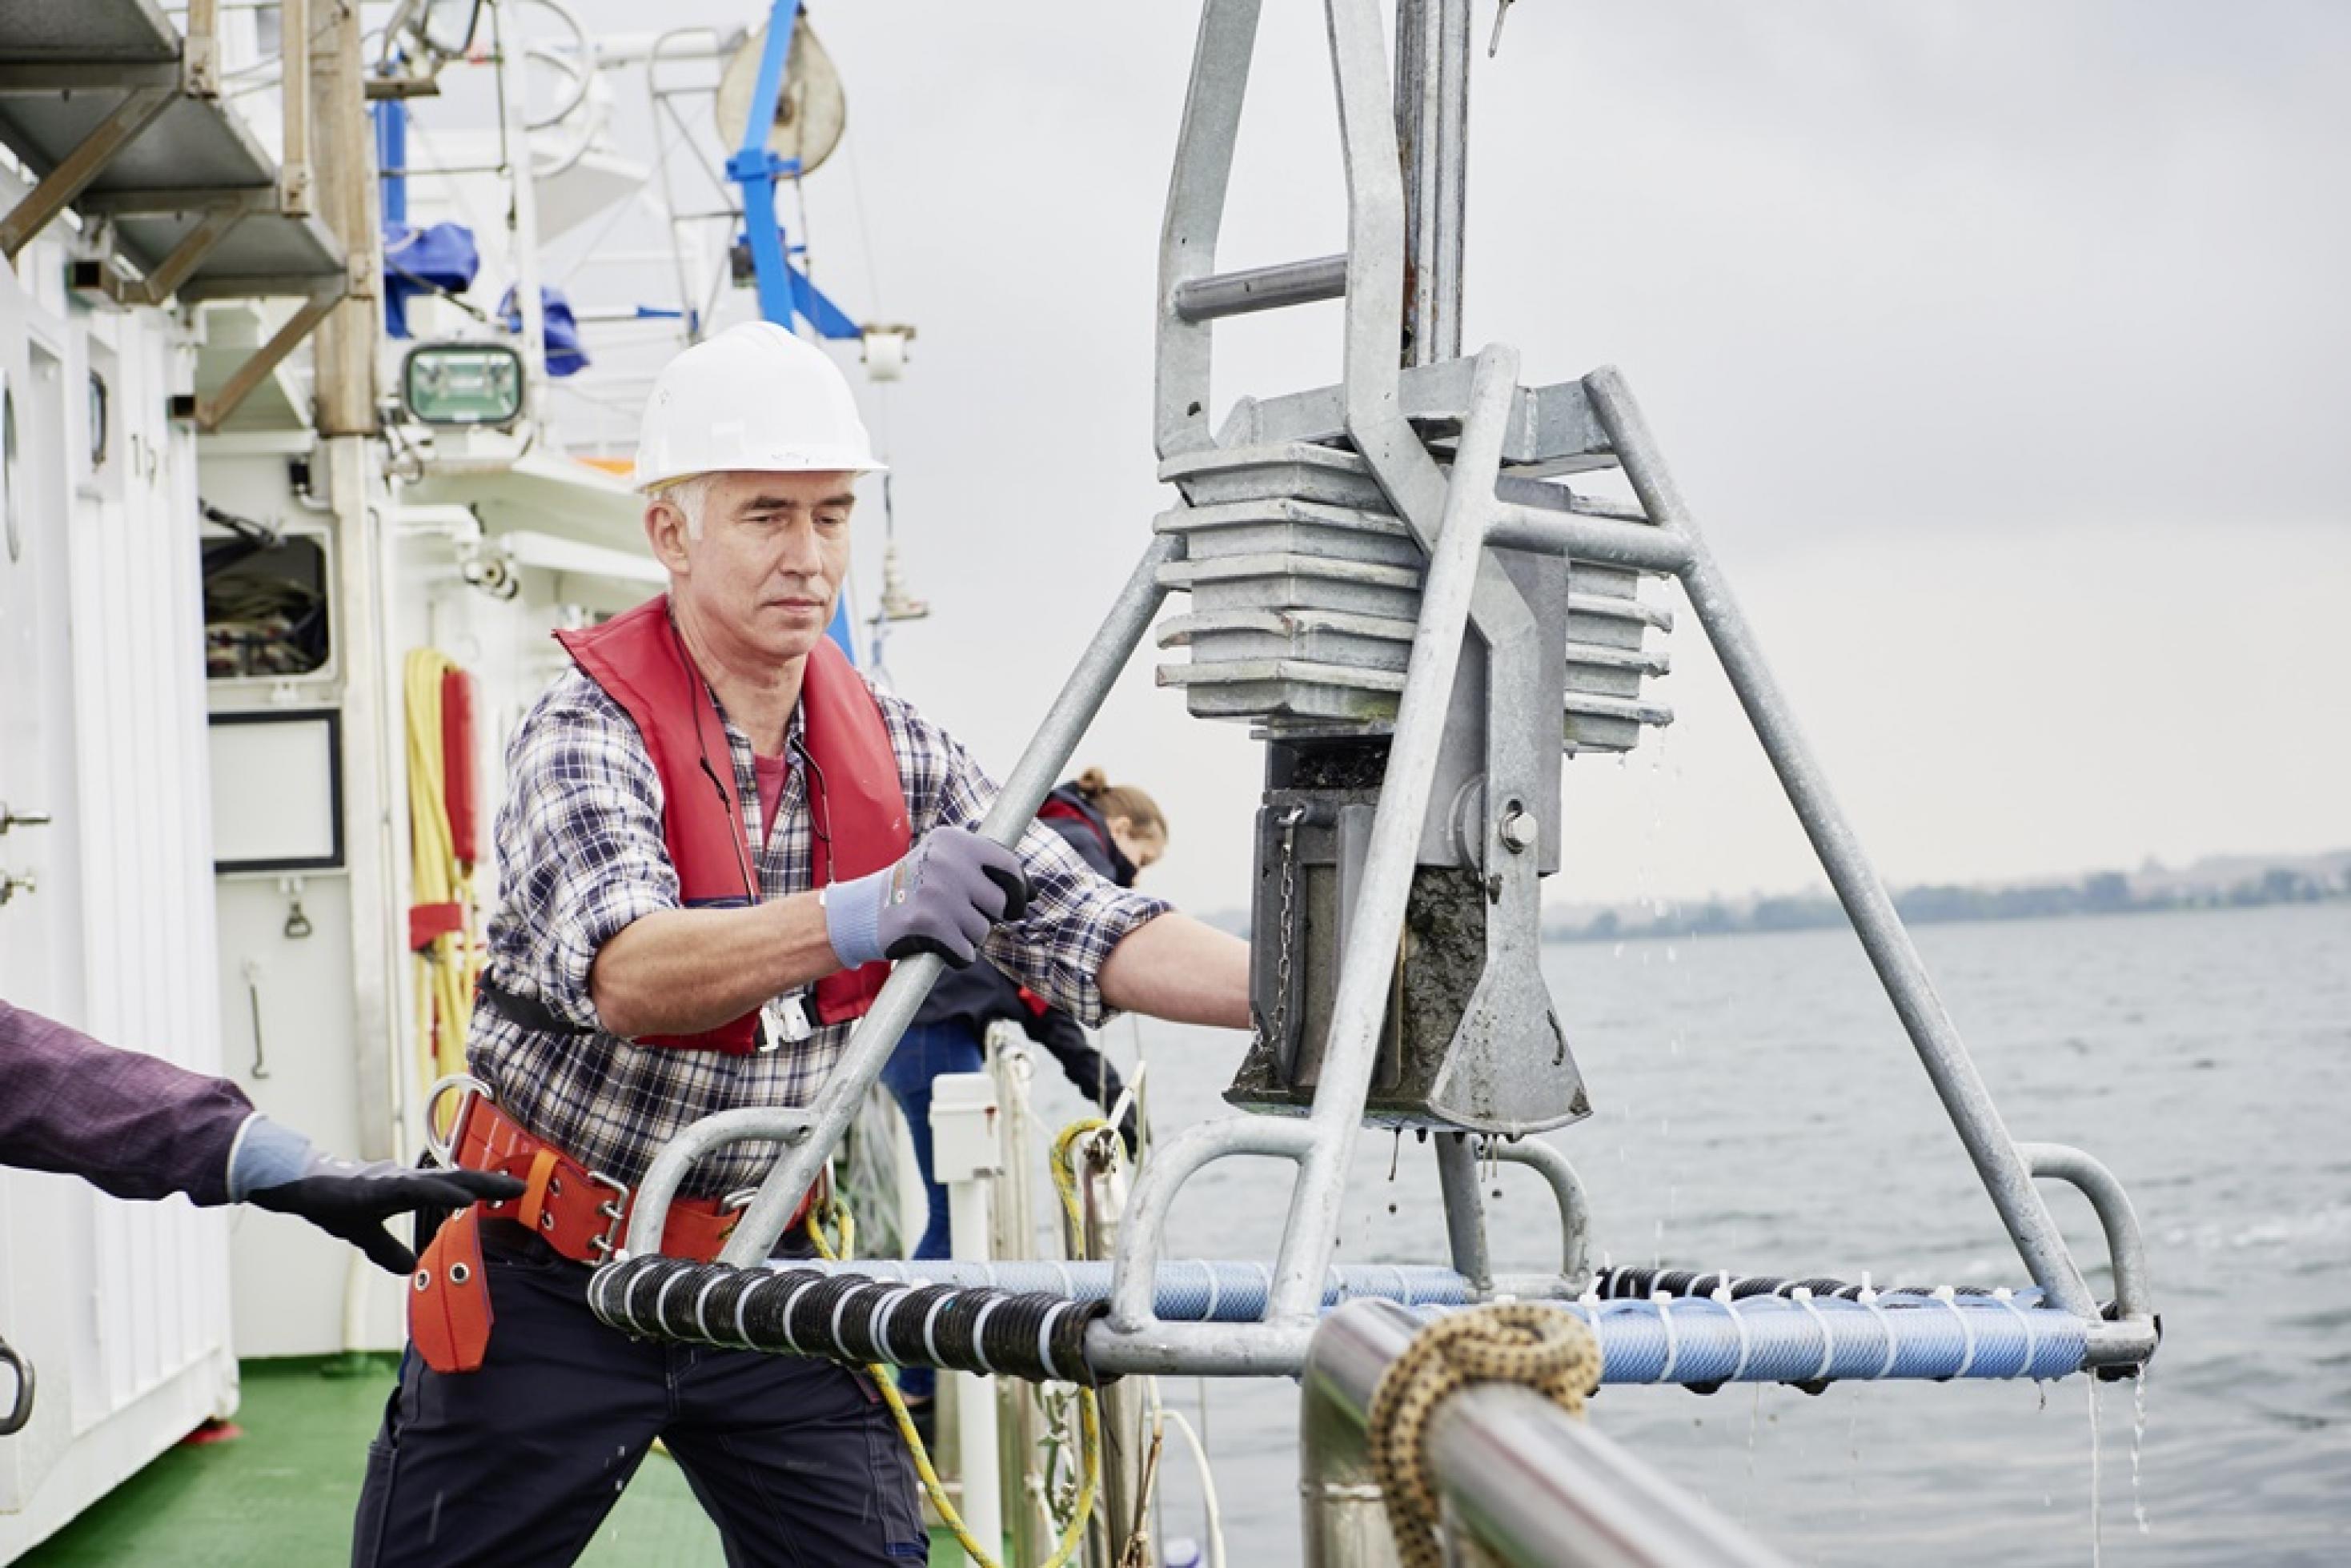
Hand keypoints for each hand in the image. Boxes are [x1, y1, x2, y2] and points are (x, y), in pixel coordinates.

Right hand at [248, 1155, 524, 1273]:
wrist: (299, 1186)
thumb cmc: (334, 1202)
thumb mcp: (365, 1233)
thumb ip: (388, 1249)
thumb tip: (409, 1269)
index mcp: (407, 1189)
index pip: (454, 1187)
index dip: (484, 1189)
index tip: (515, 1192)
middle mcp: (405, 1180)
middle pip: (455, 1179)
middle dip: (489, 1183)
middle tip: (522, 1188)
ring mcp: (391, 1180)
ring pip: (438, 1180)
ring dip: (470, 1184)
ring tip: (498, 1189)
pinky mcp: (375, 1186)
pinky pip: (412, 1188)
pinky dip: (437, 1191)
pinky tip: (457, 1196)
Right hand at [825, 826, 1030, 969]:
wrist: (865, 911)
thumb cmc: (916, 886)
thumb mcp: (945, 859)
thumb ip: (986, 868)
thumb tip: (1034, 892)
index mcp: (953, 841)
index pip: (1008, 865)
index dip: (1019, 890)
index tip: (1018, 904)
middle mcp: (945, 862)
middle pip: (999, 904)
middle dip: (985, 916)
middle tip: (957, 912)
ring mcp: (936, 893)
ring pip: (983, 931)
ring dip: (968, 937)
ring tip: (942, 925)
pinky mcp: (926, 924)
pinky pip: (965, 952)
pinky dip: (956, 955)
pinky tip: (937, 945)